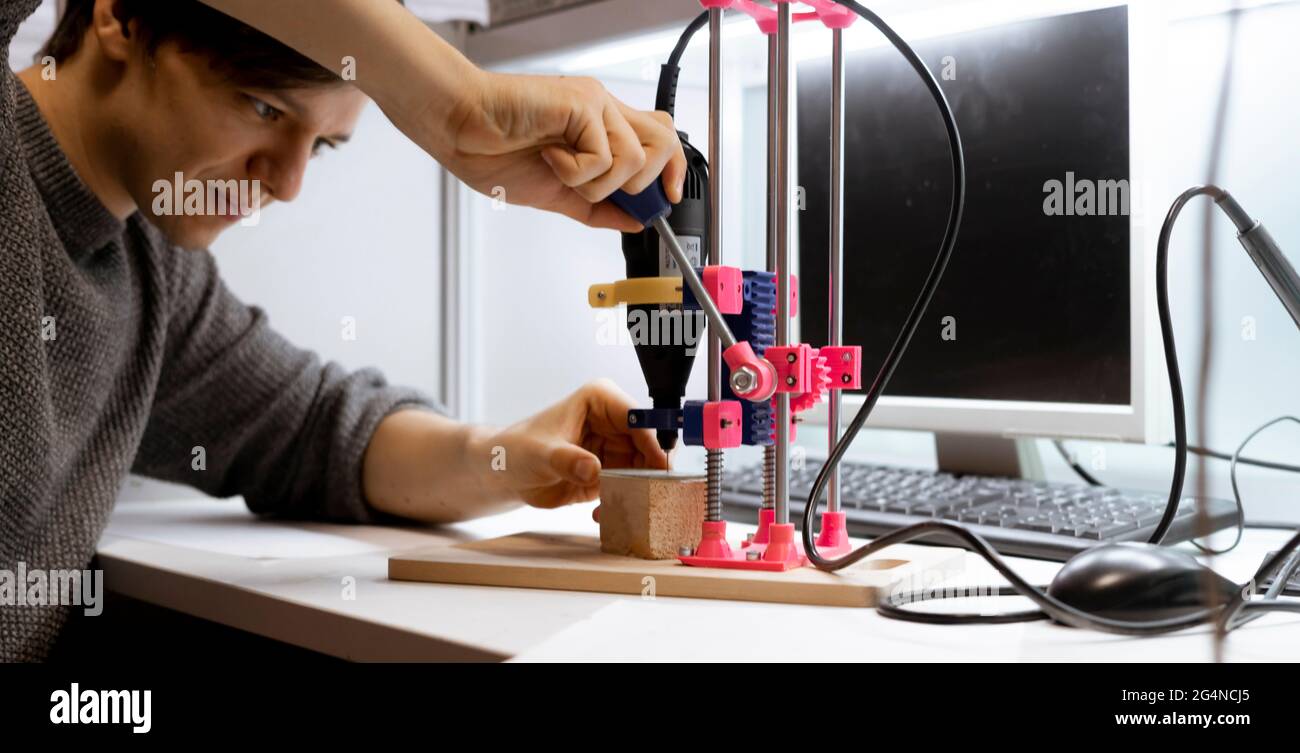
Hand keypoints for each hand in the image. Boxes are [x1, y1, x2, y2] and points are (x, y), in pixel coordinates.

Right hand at [443, 72, 687, 231]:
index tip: (666, 200)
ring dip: (598, 184)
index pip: (661, 140)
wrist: (460, 129)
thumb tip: (636, 222)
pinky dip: (576, 172)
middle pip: (666, 140)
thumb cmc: (494, 152)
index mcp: (601, 129)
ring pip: (637, 158)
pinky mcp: (582, 104)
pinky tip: (549, 157)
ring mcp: (595, 105)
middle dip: (642, 183)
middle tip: (603, 192)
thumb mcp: (558, 195)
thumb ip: (599, 208)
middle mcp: (604, 111)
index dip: (673, 171)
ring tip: (562, 172)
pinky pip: (605, 156)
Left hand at [471, 379, 668, 509]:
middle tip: (646, 496)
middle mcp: (612, 421)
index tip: (657, 468)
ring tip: (622, 506)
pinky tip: (600, 513)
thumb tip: (593, 468)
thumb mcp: (540, 455)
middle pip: (649, 445)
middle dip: (649, 472)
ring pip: (644, 469)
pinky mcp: (610, 472)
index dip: (652, 442)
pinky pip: (630, 487)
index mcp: (600, 400)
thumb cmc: (517, 451)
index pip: (638, 418)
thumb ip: (567, 460)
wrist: (504, 474)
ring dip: (636, 491)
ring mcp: (613, 448)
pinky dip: (622, 502)